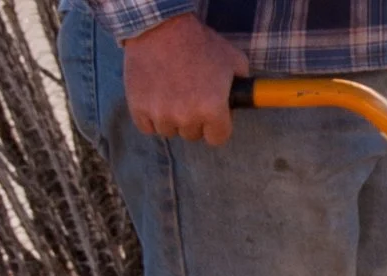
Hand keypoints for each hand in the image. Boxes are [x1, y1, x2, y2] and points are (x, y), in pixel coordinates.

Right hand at [121, 14, 249, 145]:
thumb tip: (248, 100)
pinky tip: (155, 97)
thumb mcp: (234, 61)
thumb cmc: (200, 42)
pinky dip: (149, 116)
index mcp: (213, 110)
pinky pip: (147, 127)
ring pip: (170, 130)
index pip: (218, 138)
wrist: (160, 26)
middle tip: (190, 94)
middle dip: (194, 118)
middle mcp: (187, 117)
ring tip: (172, 91)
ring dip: (171, 117)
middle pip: (193, 134)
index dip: (217, 124)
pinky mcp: (138, 108)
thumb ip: (243, 87)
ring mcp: (161, 114)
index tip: (212, 112)